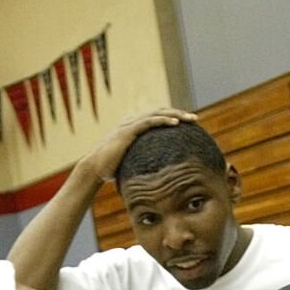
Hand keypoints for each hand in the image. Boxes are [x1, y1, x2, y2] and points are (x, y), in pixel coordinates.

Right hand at [80, 109, 197, 183]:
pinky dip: (163, 120)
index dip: (172, 118)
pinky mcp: (127, 130)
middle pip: (160, 112)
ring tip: (191, 119)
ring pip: (157, 113)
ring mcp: (129, 124)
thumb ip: (143, 162)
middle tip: (195, 119)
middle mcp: (131, 122)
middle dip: (179, 113)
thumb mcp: (131, 163)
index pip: (156, 118)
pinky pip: (149, 121)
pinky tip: (176, 123)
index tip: (188, 124)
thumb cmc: (110, 170)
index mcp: (133, 127)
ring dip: (176, 114)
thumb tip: (157, 177)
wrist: (94, 169)